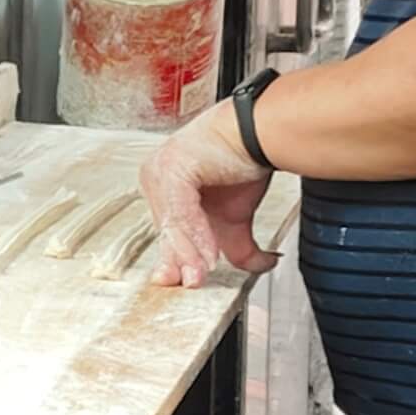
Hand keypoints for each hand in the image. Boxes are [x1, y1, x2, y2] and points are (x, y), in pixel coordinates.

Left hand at [139, 102, 279, 289]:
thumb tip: (253, 267)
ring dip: (188, 255)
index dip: (179, 258)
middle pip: (166, 229)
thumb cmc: (244, 157)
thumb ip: (234, 242)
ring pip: (173, 225)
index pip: (167, 229)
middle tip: (191, 285)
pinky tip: (208, 252)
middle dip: (180, 261)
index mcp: (162, 184)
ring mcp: (160, 171)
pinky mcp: (173, 169)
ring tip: (199, 276)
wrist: (259, 130)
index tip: (188, 281)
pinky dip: (196, 235)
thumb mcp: (235, 213)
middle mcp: (155, 175)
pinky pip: (182, 212)